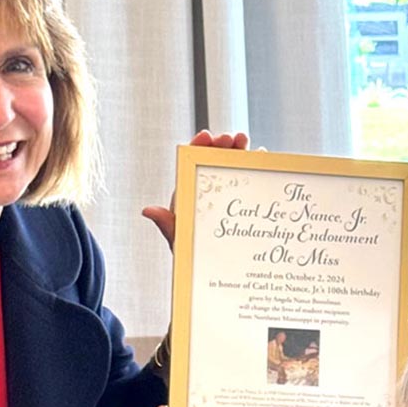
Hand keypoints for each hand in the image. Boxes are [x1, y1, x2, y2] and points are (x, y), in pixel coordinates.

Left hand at [141, 130, 251, 252]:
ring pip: (230, 167)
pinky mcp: (242, 203)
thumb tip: (148, 211)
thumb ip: (168, 225)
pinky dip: (253, 168)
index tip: (207, 136)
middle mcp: (206, 190)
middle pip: (213, 161)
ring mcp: (225, 195)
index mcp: (189, 193)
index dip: (198, 147)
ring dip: (238, 152)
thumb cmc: (194, 256)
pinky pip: (247, 181)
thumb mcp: (181, 241)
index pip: (190, 164)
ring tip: (246, 141)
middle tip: (232, 138)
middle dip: (222, 146)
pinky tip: (259, 156)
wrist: (215, 271)